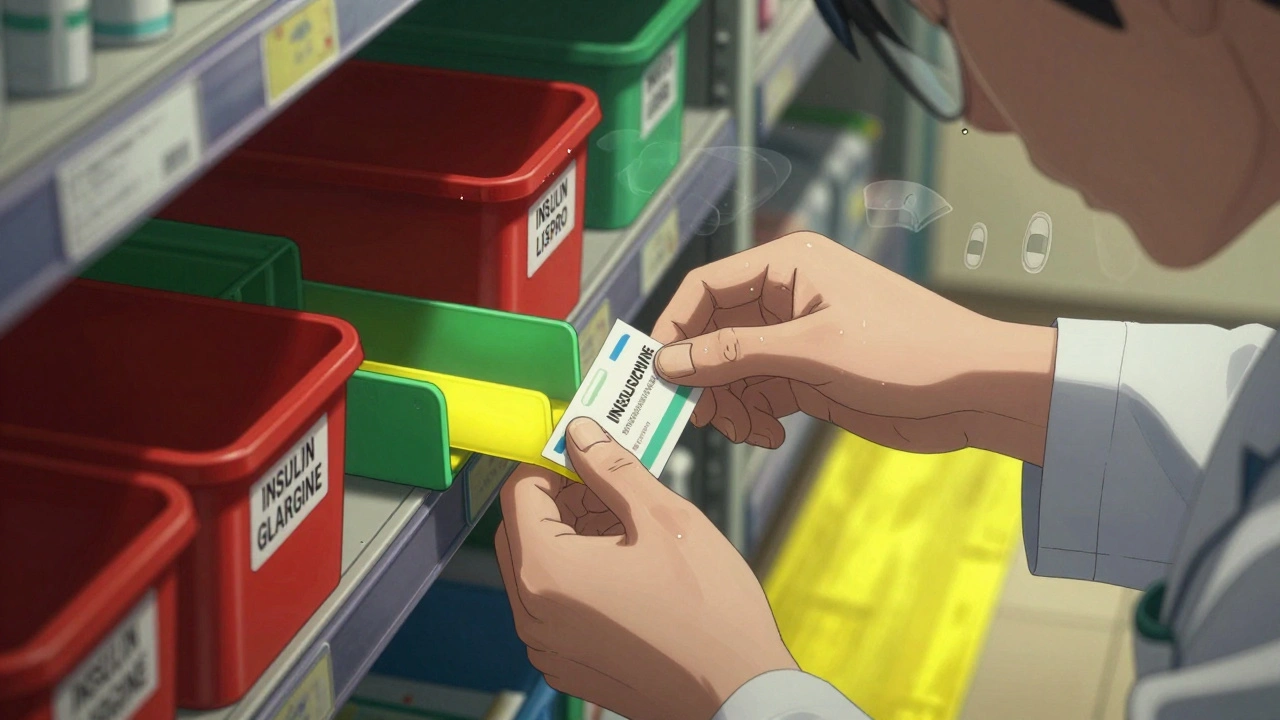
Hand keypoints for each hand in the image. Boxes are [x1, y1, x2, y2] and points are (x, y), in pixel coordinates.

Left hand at [495, 417, 796, 719]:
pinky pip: (552, 609)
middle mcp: (533, 614)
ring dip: (568, 538)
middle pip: (520, 531)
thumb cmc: (711, 613)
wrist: (738, 693)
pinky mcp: (567, 667)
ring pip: (536, 570)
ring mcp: (547, 648)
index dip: (551, 462)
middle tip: (609, 488)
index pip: (520, 492)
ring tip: (626, 530)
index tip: (583, 453)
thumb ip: (613, 468)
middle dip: (558, 500)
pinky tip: (625, 572)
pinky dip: (575, 580)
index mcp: (548, 571)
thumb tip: (581, 435)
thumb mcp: (666, 519)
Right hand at [651, 231, 1057, 464]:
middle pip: (714, 332)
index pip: (706, 288)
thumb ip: (736, 354)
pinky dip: (755, 417)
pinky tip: (769, 438)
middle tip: (700, 419)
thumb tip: (669, 361)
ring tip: (749, 435)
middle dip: (704, 377)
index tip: (655, 374)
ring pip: (734, 369)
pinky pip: (760, 392)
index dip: (674, 329)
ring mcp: (798, 336)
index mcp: (789, 264)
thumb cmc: (908, 352)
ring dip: (730, 404)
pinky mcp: (811, 372)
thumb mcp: (813, 351)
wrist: (976, 391)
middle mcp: (788, 294)